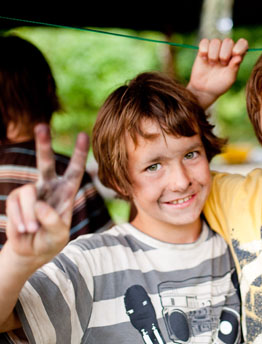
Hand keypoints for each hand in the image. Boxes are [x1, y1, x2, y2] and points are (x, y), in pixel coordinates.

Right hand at [4, 124, 87, 264]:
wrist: (31, 251)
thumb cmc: (51, 241)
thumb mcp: (59, 235)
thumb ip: (53, 221)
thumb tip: (39, 204)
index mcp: (67, 192)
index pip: (75, 170)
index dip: (78, 153)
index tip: (83, 134)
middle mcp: (49, 187)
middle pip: (45, 163)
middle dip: (43, 144)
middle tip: (41, 125)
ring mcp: (31, 192)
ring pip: (28, 193)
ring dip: (29, 215)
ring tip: (32, 230)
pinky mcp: (16, 200)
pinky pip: (16, 204)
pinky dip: (20, 219)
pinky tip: (24, 229)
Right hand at [187, 38, 247, 108]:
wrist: (204, 89)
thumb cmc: (220, 84)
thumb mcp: (230, 79)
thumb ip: (234, 68)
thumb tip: (239, 57)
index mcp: (237, 56)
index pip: (242, 43)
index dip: (240, 46)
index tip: (235, 54)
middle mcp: (227, 50)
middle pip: (228, 41)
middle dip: (225, 53)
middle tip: (222, 64)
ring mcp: (215, 48)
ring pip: (216, 41)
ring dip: (214, 54)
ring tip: (212, 64)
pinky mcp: (204, 48)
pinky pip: (204, 42)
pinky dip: (204, 50)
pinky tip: (204, 59)